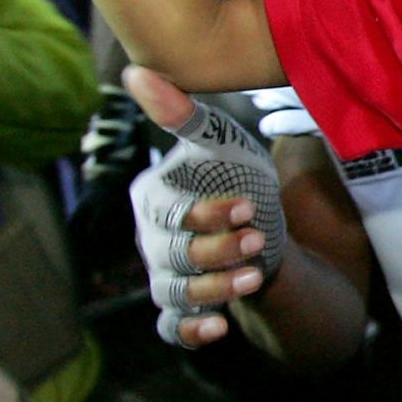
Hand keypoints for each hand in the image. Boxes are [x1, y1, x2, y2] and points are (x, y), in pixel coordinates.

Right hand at [126, 66, 285, 346]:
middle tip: (259, 238)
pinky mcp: (183, 306)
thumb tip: (136, 71)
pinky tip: (219, 329)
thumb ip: (183, 114)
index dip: (205, 214)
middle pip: (172, 255)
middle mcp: (152, 240)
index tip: (248, 206)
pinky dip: (190, 330)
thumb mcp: (222, 144)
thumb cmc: (236, 175)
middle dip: (217, 250)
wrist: (264, 222)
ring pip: (175, 292)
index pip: (167, 213)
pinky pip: (172, 327)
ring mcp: (165, 275)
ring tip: (255, 276)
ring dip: (214, 289)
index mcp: (154, 199)